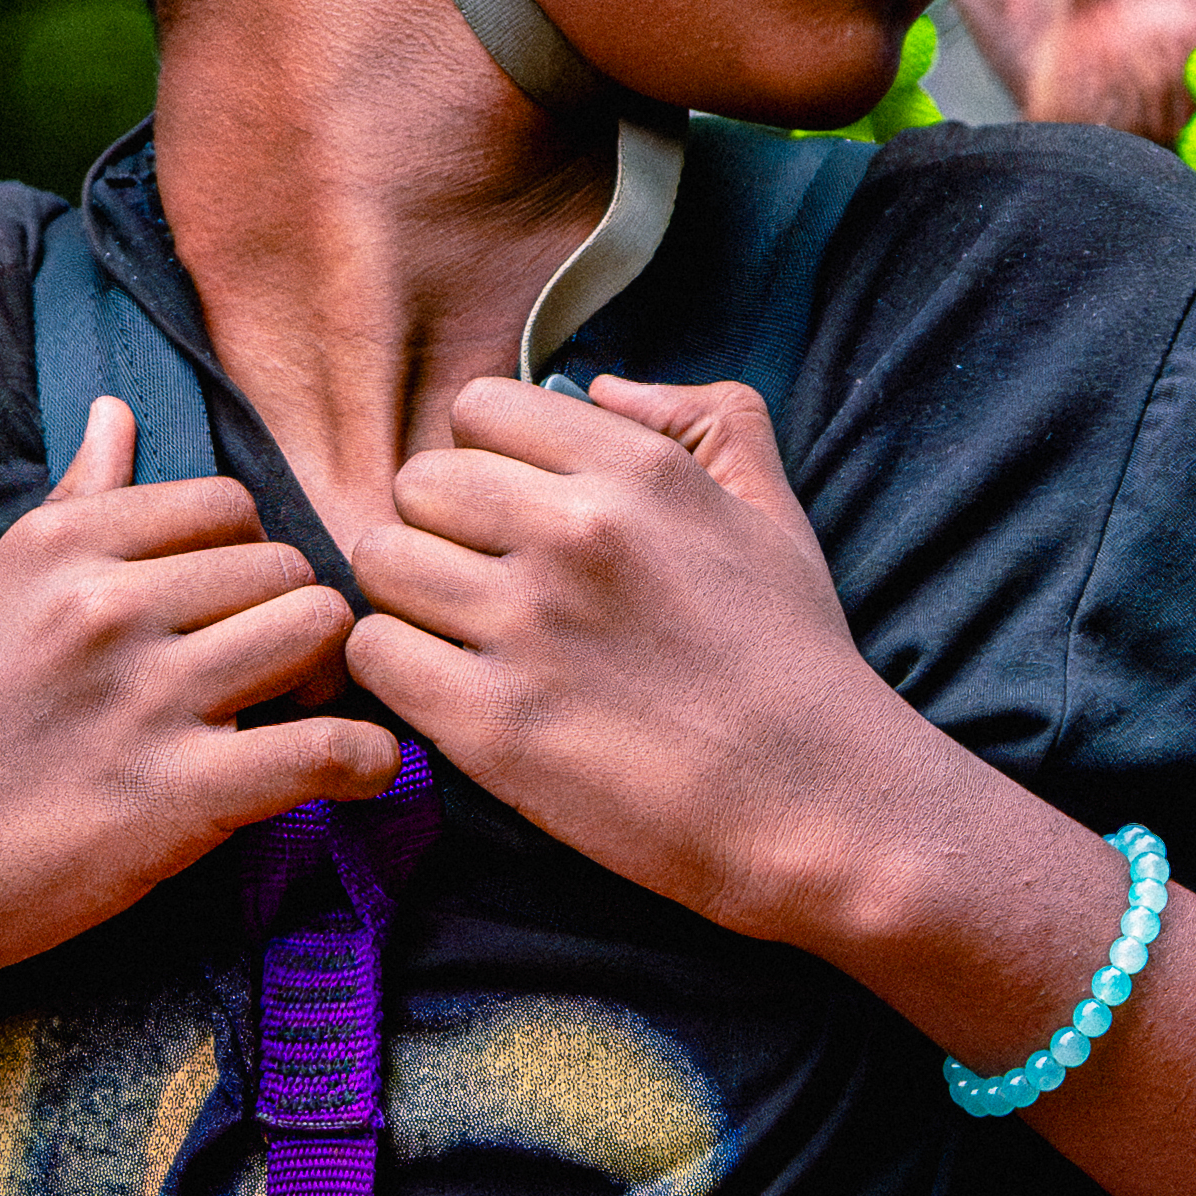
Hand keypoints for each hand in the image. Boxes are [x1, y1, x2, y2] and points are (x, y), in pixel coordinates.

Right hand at [0, 398, 386, 975]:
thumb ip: (72, 504)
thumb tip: (116, 413)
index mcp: (66, 548)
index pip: (225, 503)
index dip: (248, 555)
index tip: (233, 606)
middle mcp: (110, 606)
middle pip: (283, 566)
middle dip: (292, 615)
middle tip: (274, 672)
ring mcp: (147, 699)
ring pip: (318, 632)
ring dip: (331, 677)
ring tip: (301, 713)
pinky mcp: (176, 795)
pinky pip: (323, 750)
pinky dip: (366, 762)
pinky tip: (359, 773)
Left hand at [348, 375, 964, 952]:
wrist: (819, 806)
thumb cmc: (795, 660)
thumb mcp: (773, 511)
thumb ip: (706, 417)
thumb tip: (600, 388)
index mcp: (637, 471)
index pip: (478, 407)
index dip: (484, 458)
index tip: (511, 512)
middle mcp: (573, 532)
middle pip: (417, 481)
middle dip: (437, 527)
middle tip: (478, 582)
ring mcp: (528, 627)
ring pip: (381, 559)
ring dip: (407, 596)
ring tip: (456, 636)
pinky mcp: (492, 724)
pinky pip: (375, 653)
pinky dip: (394, 672)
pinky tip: (444, 691)